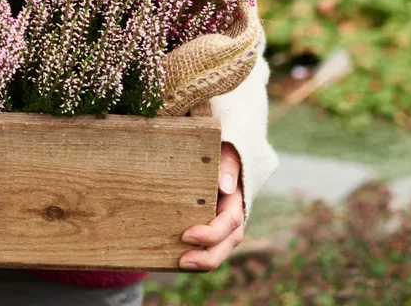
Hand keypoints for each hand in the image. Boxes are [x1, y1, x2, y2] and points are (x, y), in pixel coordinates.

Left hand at [179, 141, 243, 270]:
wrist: (212, 150)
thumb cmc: (216, 148)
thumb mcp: (225, 150)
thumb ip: (227, 164)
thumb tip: (224, 186)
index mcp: (235, 197)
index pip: (230, 222)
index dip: (211, 233)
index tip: (187, 235)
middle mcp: (231, 214)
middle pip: (227, 243)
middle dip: (208, 256)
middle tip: (183, 261)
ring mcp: (221, 222)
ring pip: (219, 248)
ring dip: (202, 260)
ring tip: (179, 263)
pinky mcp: (207, 224)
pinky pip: (206, 244)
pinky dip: (195, 253)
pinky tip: (174, 257)